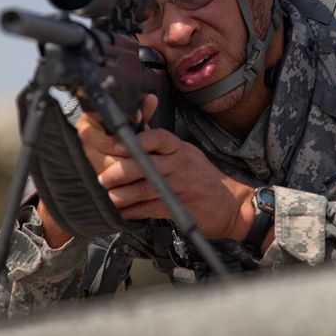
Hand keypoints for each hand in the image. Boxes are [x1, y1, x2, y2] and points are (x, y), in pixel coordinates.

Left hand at [77, 97, 255, 240]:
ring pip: (147, 188)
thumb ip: (161, 143)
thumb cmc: (203, 178)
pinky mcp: (181, 207)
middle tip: (103, 178)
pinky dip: (135, 212)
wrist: (232, 205)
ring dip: (124, 195)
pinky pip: (152, 208)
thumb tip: (137, 122)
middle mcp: (181, 164)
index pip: (159, 137)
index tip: (117, 146)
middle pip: (148, 164)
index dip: (137, 141)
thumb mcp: (186, 154)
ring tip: (109, 197)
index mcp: (180, 149)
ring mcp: (182, 186)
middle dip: (122, 171)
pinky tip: (123, 213)